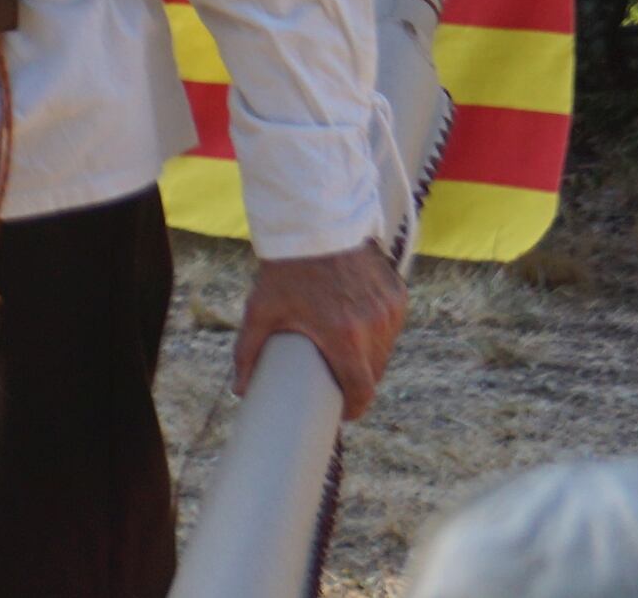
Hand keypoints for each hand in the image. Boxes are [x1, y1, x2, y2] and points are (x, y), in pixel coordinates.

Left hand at [231, 243, 404, 417]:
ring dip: (370, 356)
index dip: (354, 407)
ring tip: (347, 354)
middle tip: (337, 381)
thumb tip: (238, 390)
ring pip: (386, 349)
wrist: (314, 225)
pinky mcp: (398, 294)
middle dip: (358, 382)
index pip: (362, 390)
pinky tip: (360, 327)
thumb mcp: (261, 311)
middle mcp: (374, 326)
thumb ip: (248, 352)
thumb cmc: (284, 271)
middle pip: (374, 372)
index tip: (343, 412)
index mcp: (345, 337)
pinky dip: (379, 331)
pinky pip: (392, 325)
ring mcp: (390, 310)